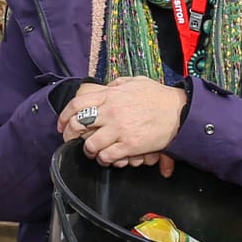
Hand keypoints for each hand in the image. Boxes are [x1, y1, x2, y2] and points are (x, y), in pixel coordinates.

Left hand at [58, 77, 185, 164]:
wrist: (179, 111)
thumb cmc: (159, 96)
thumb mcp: (135, 82)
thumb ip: (117, 84)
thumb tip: (106, 88)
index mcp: (110, 95)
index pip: (77, 104)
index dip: (64, 116)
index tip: (62, 124)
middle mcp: (111, 111)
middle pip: (78, 125)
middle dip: (70, 135)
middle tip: (71, 140)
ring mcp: (119, 129)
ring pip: (90, 145)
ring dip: (88, 150)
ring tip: (92, 151)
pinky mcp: (129, 144)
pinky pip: (107, 156)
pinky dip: (103, 159)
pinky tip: (107, 157)